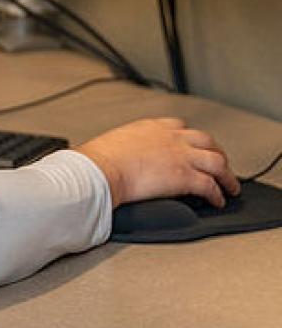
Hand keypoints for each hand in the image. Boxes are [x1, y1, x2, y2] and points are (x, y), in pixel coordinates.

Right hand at [74, 117, 238, 208]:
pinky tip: (217, 201)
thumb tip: (118, 156)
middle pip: (207, 141)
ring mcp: (181, 156)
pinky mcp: (185, 177)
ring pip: (217, 162)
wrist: (99, 170)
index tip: (192, 146)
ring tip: (229, 187)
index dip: (190, 138)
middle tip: (220, 165)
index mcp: (151, 127)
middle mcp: (171, 138)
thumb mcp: (113, 143)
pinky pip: (210, 186)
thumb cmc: (97, 160)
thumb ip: (125, 146)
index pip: (180, 127)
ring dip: (227, 176)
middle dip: (217, 153)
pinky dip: (217, 195)